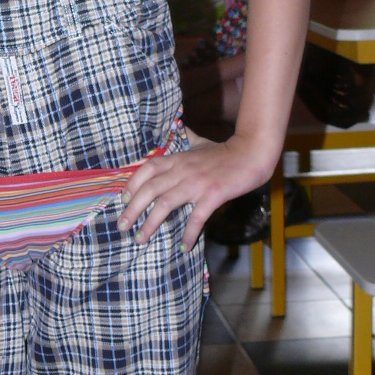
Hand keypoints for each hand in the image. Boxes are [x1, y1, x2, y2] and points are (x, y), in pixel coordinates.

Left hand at [117, 131, 273, 250]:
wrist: (252, 154)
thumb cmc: (226, 151)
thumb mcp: (201, 142)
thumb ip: (187, 138)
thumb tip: (179, 127)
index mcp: (178, 159)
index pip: (148, 168)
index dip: (132, 183)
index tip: (123, 199)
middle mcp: (182, 170)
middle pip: (150, 189)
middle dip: (132, 209)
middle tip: (122, 225)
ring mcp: (197, 183)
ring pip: (165, 204)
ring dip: (150, 223)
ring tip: (140, 238)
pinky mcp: (213, 195)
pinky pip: (196, 217)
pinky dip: (188, 233)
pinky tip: (183, 246)